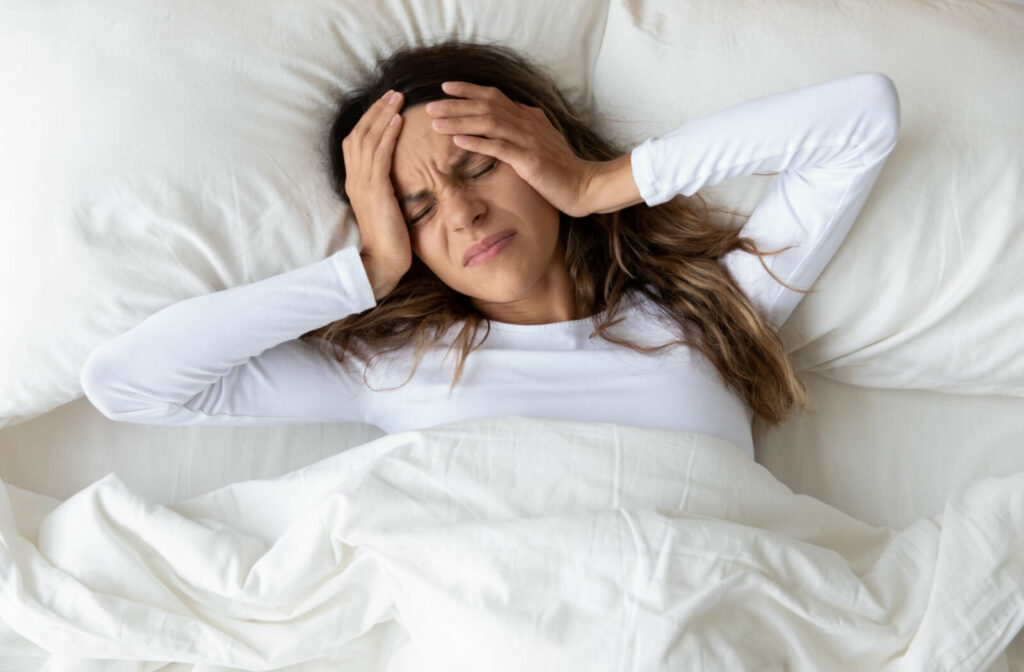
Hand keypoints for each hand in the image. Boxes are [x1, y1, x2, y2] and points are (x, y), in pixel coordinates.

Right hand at [341, 89, 411, 280]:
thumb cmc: (390, 239)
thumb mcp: (388, 207)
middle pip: (359, 134)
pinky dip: (387, 135)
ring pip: (368, 140)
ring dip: (383, 116)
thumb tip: (400, 175)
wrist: (382, 261)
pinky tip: (398, 121)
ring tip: (397, 99)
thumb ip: (388, 187)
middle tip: (393, 93)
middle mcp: (354, 179)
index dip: (370, 121)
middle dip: (376, 111)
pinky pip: (379, 155)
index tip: (386, 105)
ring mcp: (362, 184)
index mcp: (356, 182)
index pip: (357, 143)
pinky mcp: (374, 190)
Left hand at [425, 81, 600, 218]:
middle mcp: (527, 123)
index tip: (446, 87)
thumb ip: (526, 126)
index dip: (469, 90)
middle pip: (485, 106)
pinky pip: (498, 147)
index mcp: (529, 117)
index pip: (494, 96)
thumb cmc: (563, 168)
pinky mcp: (529, 160)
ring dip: (459, 121)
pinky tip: (457, 141)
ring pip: (488, 123)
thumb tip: (510, 114)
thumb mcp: (543, 141)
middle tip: (430, 105)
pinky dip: (476, 142)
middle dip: (455, 104)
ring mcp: (528, 140)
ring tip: (435, 122)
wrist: (585, 186)